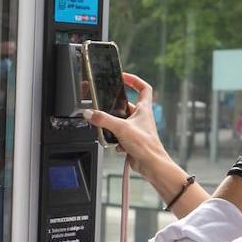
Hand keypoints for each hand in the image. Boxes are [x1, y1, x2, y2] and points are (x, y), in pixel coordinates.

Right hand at [83, 73, 177, 193]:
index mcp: (144, 109)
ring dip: (113, 126)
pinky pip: (119, 136)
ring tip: (109, 129)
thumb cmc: (146, 145)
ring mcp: (136, 129)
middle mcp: (141, 118)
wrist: (151, 164)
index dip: (134, 80)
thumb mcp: (121, 128)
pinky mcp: (132, 140)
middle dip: (115, 108)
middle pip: (126, 106)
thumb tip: (90, 113)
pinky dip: (116, 140)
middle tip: (105, 106)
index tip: (123, 77)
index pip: (143, 88)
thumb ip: (104, 120)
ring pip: (120, 122)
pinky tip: (117, 144)